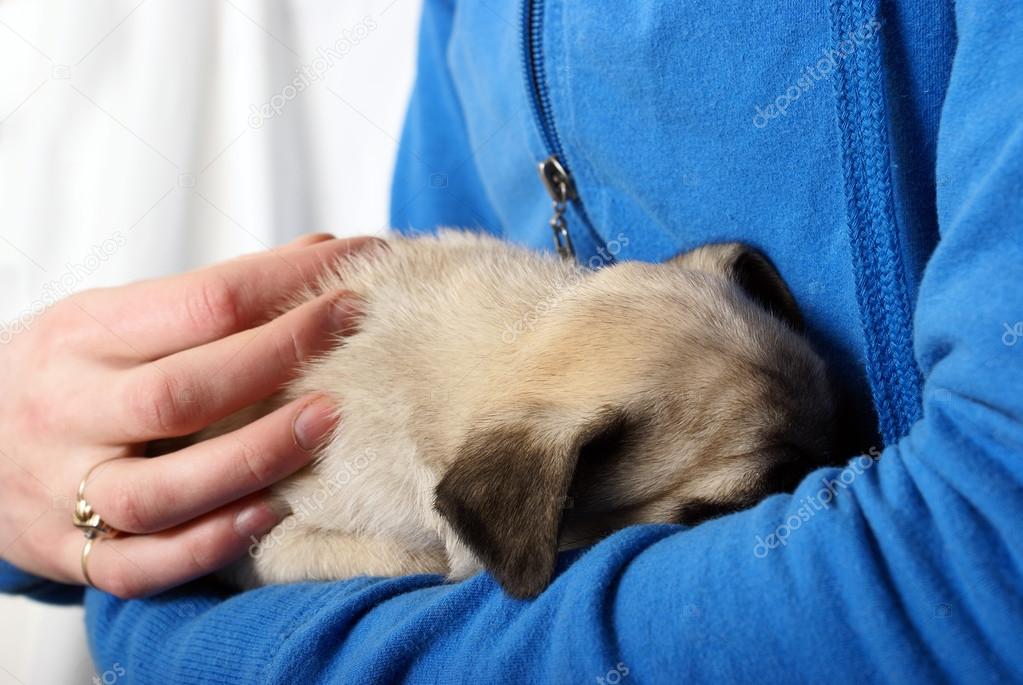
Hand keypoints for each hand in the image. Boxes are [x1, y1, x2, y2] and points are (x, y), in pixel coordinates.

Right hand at [0, 233, 376, 597]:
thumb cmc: (65, 370)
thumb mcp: (114, 316)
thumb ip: (213, 296)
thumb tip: (322, 251)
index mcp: (81, 335)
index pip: (200, 304)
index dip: (286, 284)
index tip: (354, 266)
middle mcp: (67, 411)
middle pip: (181, 394)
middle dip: (278, 358)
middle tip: (351, 330)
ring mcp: (61, 490)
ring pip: (161, 490)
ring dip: (254, 458)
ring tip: (328, 421)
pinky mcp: (67, 553)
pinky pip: (139, 566)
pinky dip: (208, 543)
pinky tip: (270, 514)